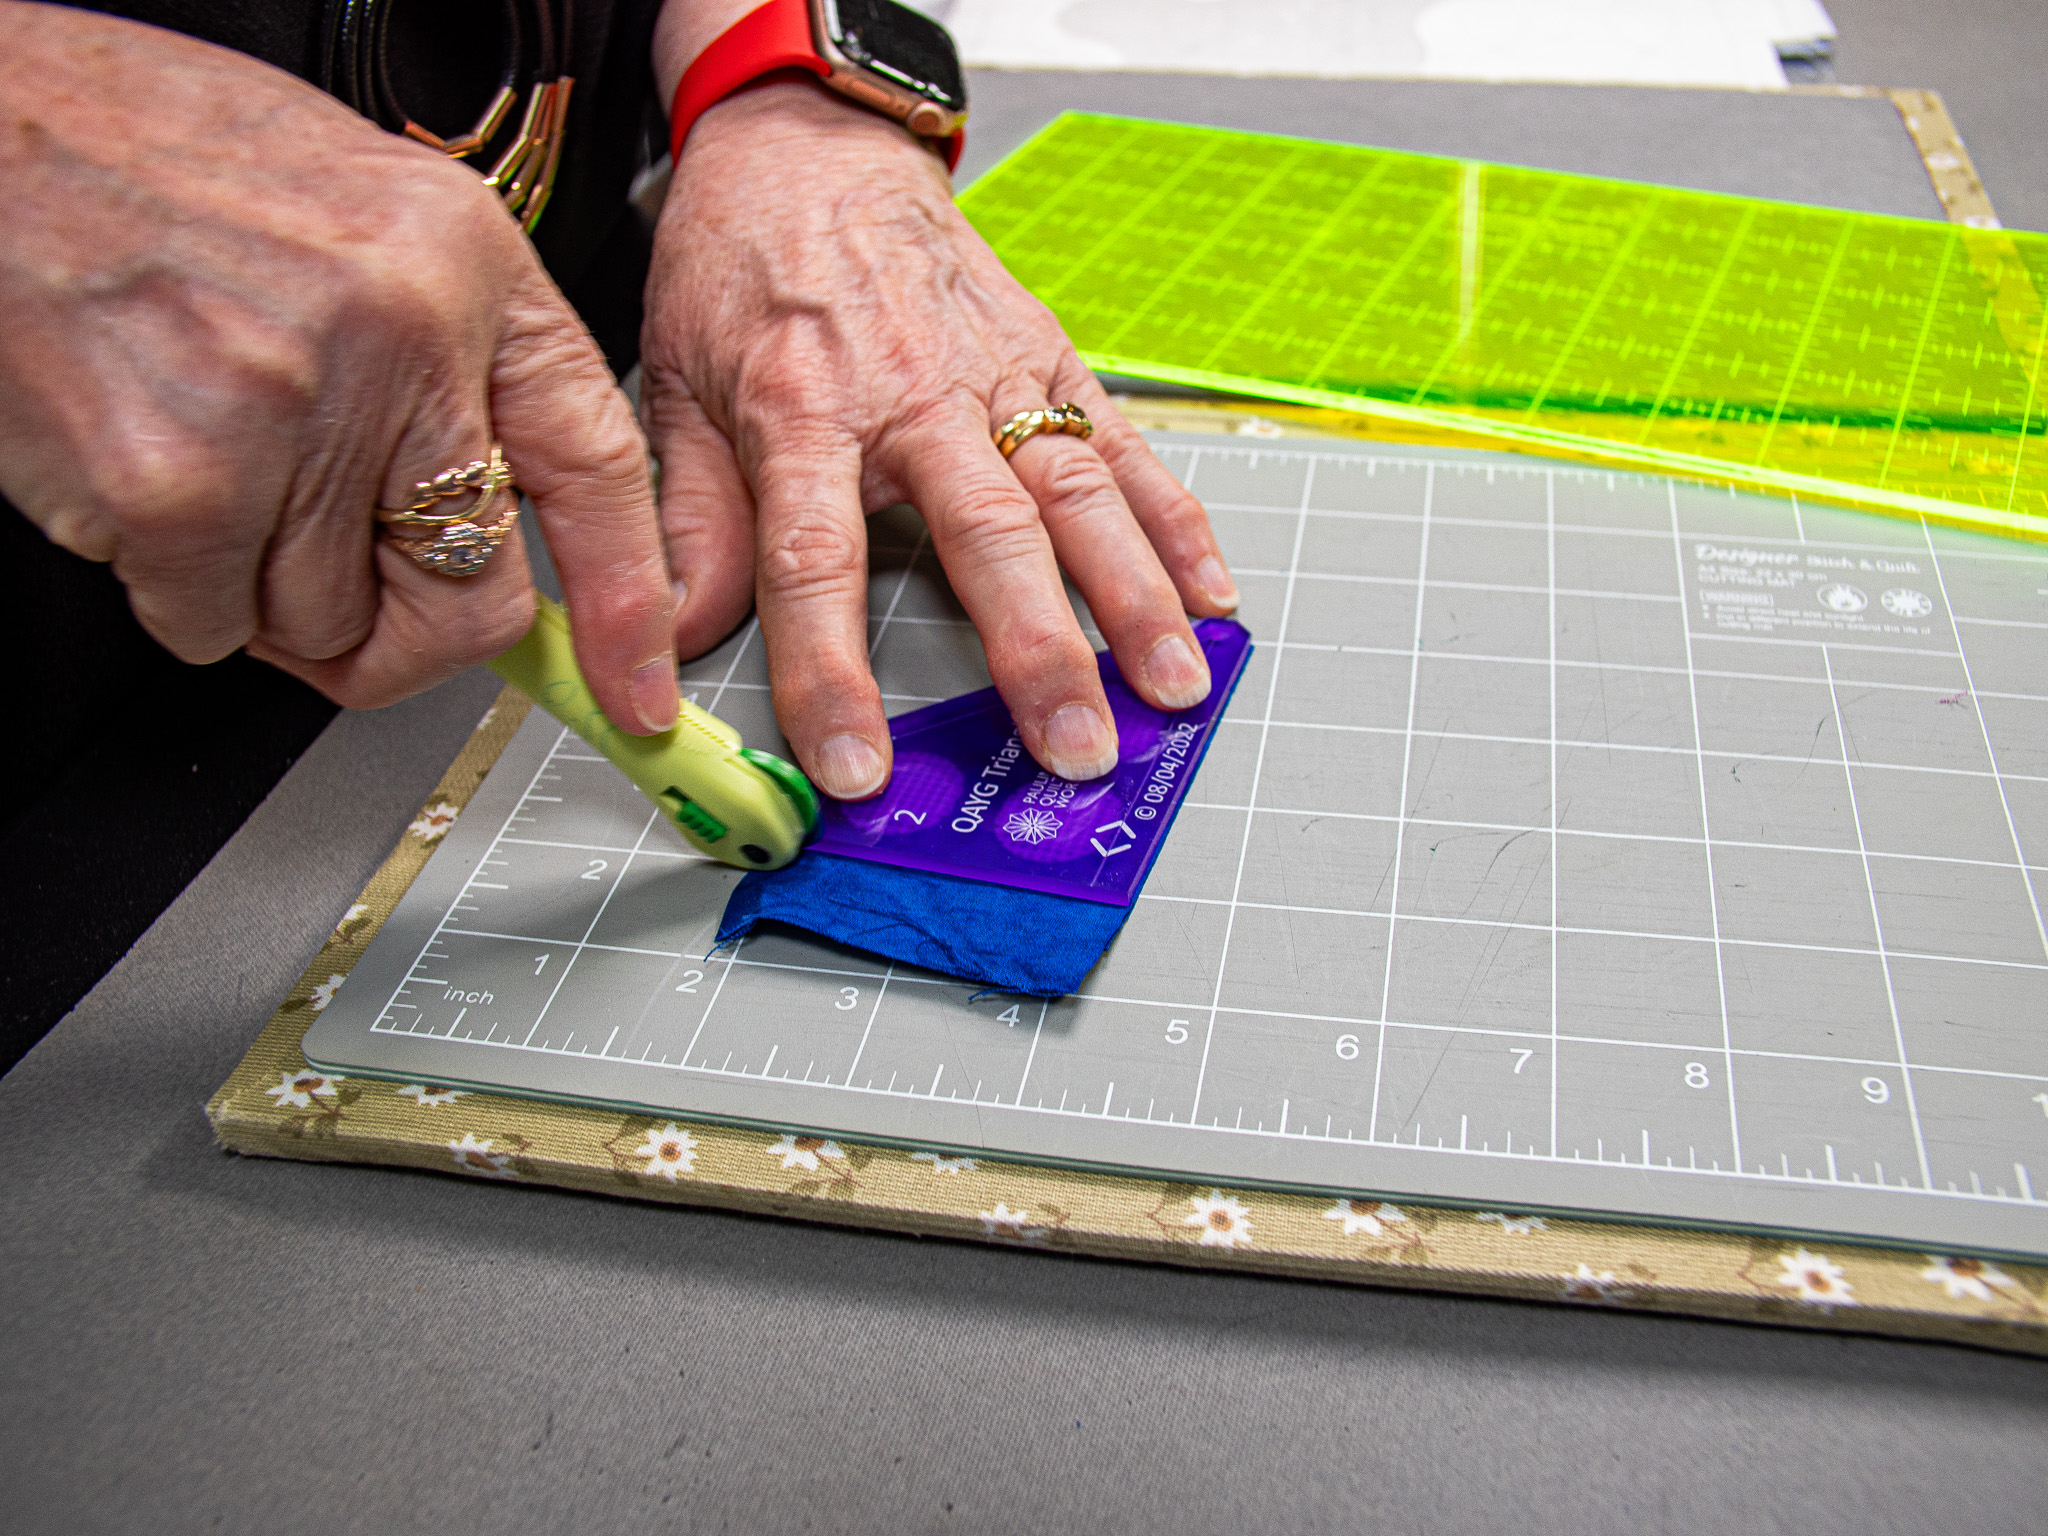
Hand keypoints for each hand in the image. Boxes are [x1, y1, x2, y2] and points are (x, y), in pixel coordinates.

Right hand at [0, 3, 679, 732]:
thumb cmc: (145, 162)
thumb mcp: (358, 222)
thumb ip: (445, 363)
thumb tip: (492, 517)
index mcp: (461, 261)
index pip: (592, 462)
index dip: (625, 598)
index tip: (636, 686)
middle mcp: (399, 334)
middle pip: (467, 598)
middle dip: (402, 628)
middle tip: (330, 572)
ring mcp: (289, 414)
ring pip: (326, 625)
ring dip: (261, 583)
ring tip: (206, 452)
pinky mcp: (177, 486)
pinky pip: (214, 628)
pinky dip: (173, 583)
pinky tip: (144, 464)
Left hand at [639, 79, 1238, 797]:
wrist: (810, 151)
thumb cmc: (742, 274)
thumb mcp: (678, 391)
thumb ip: (689, 525)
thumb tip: (666, 647)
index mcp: (803, 409)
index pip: (816, 562)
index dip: (833, 674)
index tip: (857, 769)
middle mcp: (914, 395)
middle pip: (987, 535)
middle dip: (1037, 651)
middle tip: (1075, 747)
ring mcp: (997, 375)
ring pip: (1078, 495)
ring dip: (1134, 598)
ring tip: (1171, 687)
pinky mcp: (1052, 359)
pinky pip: (1125, 448)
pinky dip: (1175, 524)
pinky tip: (1213, 596)